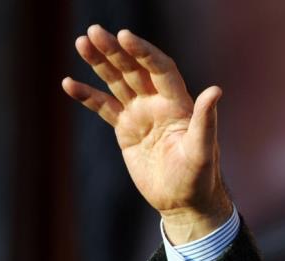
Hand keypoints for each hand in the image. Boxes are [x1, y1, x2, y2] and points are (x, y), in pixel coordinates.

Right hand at [61, 25, 231, 242]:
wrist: (184, 203)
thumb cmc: (199, 178)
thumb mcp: (202, 150)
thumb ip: (206, 120)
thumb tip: (216, 90)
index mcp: (179, 105)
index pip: (160, 69)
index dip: (144, 52)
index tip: (125, 36)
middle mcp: (159, 104)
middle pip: (135, 70)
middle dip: (115, 51)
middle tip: (93, 32)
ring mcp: (141, 115)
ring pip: (117, 82)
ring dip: (99, 63)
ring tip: (81, 43)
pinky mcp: (126, 130)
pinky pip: (104, 107)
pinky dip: (87, 95)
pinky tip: (68, 83)